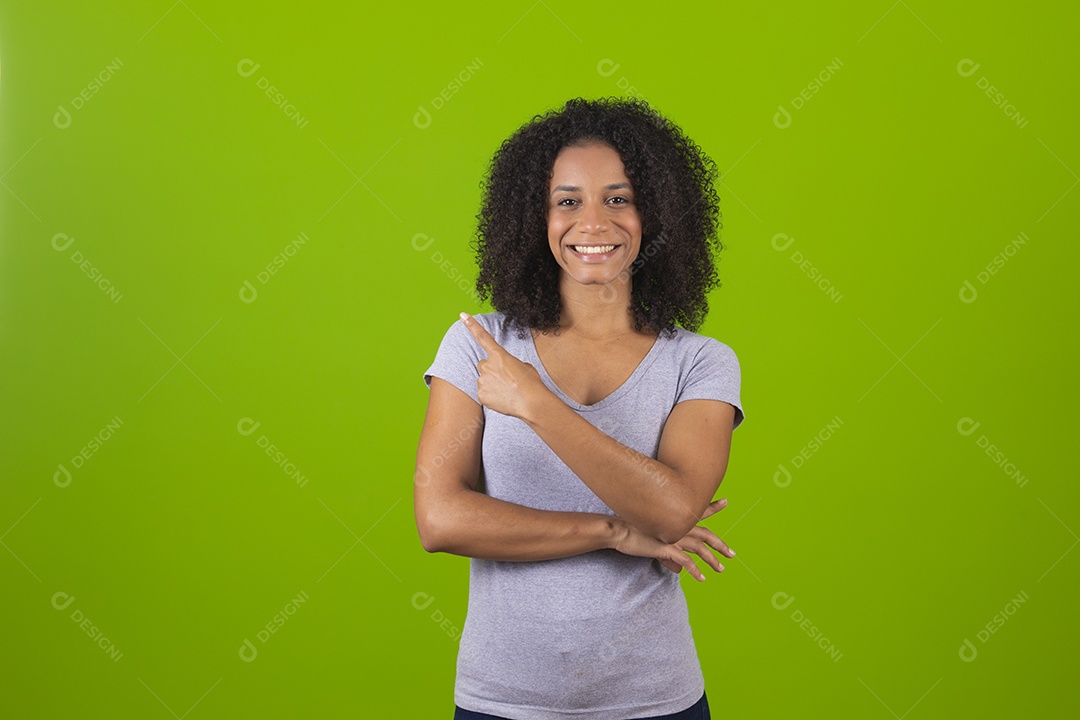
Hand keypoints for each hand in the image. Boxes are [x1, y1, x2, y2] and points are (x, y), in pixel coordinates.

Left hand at [460, 312, 546, 418]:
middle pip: (484, 365)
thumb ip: (507, 363)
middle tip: (505, 379)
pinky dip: (491, 395)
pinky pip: (484, 393)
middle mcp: (487, 365)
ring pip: (484, 380)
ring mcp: (482, 381)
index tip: (462, 315)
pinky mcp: (481, 395)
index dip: (471, 325)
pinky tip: (503, 398)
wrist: (530, 402)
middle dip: (491, 370)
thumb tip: (503, 370)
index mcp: (499, 355)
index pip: (483, 337)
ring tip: (507, 390)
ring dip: (492, 383)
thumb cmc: (530, 382)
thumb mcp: (522, 366)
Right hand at [613, 498, 735, 581]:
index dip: (712, 507)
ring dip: (712, 560)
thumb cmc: (630, 529)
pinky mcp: (667, 547)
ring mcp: (673, 536)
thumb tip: (678, 567)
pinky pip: (686, 561)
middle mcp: (677, 524)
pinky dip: (696, 570)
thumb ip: (668, 551)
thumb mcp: (652, 536)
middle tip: (732, 554)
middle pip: (705, 534)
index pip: (698, 510)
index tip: (725, 501)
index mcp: (674, 517)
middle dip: (720, 544)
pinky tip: (702, 578)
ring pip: (700, 548)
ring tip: (721, 569)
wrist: (617, 529)